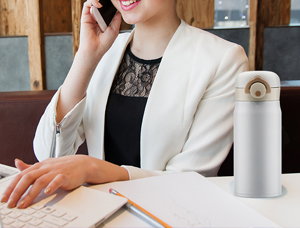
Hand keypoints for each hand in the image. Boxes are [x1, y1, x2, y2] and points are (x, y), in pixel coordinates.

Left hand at [0, 156, 128, 208]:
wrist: (83, 164)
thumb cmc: (64, 167)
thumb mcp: (46, 165)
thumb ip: (30, 167)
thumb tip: (17, 162)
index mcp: (40, 166)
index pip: (22, 175)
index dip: (11, 187)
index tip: (4, 199)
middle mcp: (46, 167)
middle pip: (28, 177)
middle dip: (17, 191)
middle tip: (11, 204)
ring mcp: (56, 171)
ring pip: (40, 181)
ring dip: (30, 194)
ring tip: (23, 204)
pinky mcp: (66, 176)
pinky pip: (57, 180)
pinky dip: (51, 186)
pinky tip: (47, 193)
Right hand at [78, 0, 121, 57]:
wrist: (95, 49)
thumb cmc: (104, 43)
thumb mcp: (115, 30)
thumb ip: (116, 19)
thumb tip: (118, 10)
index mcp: (105, 22)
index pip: (107, 10)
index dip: (110, 6)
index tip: (115, 3)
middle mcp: (97, 18)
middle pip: (101, 5)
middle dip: (105, 3)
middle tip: (110, 1)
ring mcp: (91, 17)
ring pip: (94, 3)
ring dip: (99, 1)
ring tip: (103, 3)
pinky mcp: (85, 17)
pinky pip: (87, 5)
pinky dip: (92, 1)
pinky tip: (98, 4)